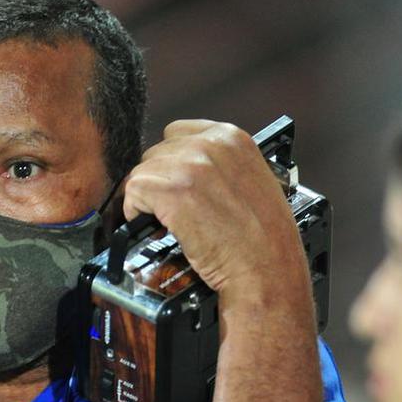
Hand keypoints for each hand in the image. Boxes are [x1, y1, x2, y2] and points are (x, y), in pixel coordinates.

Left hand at [121, 120, 307, 303]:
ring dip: (148, 199)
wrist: (267, 267)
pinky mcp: (172, 191)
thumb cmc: (265, 238)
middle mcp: (209, 145)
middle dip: (160, 182)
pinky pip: (133, 191)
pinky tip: (158, 227)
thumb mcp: (252, 180)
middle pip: (156, 153)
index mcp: (231, 138)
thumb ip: (220, 165)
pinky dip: (136, 211)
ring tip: (169, 221)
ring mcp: (190, 166)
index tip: (177, 184)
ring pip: (142, 172)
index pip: (177, 133)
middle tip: (173, 209)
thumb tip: (187, 169)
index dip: (172, 163)